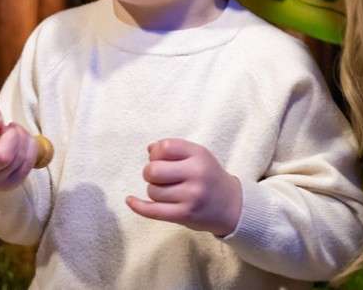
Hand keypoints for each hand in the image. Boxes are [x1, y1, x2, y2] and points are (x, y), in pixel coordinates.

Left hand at [125, 138, 241, 235]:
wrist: (232, 206)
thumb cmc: (209, 177)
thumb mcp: (199, 156)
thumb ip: (175, 149)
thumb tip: (149, 149)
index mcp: (199, 155)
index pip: (164, 147)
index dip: (156, 153)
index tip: (160, 159)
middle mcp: (196, 174)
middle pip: (153, 170)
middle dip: (150, 173)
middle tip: (159, 177)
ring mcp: (191, 196)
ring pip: (152, 191)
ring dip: (154, 191)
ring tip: (167, 191)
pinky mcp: (185, 215)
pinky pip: (153, 211)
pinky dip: (138, 206)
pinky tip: (130, 200)